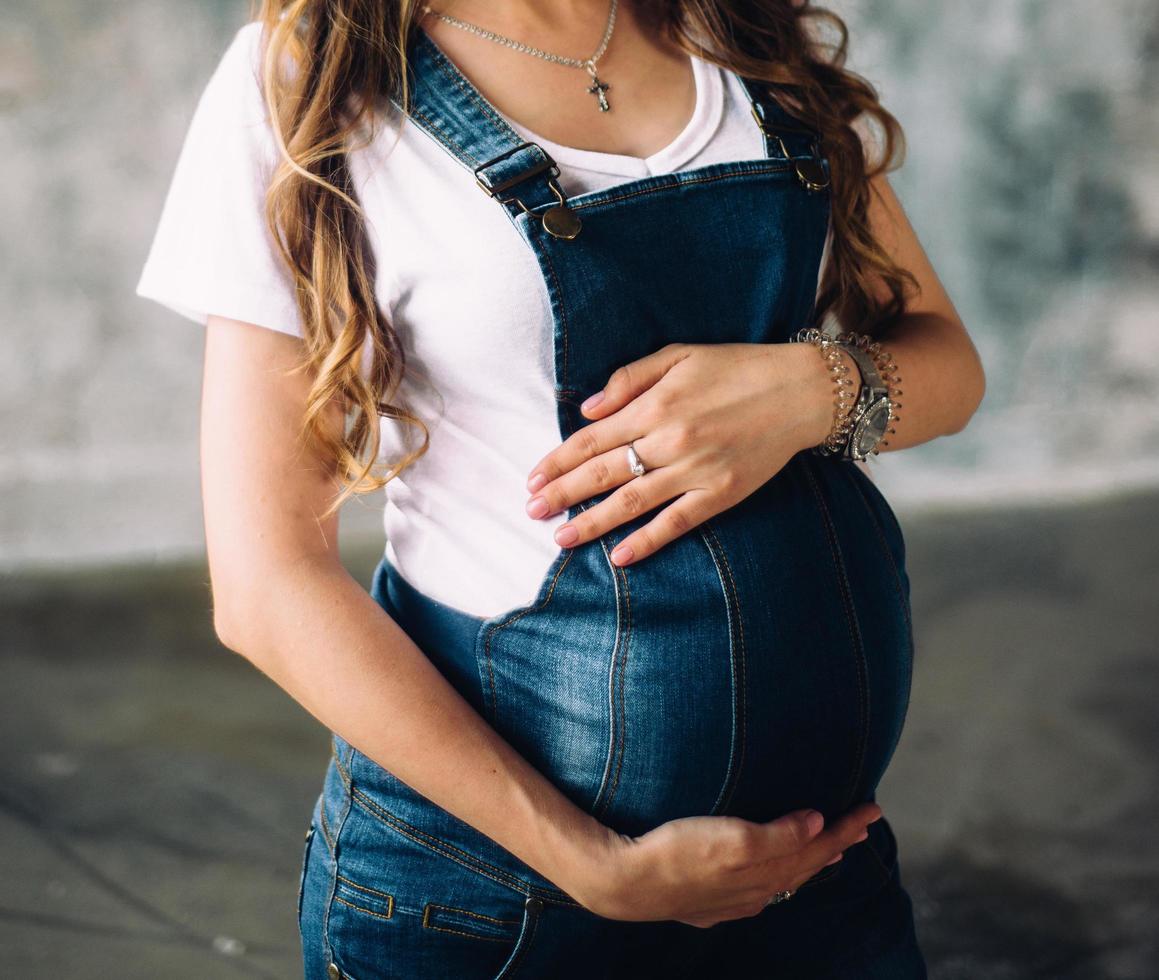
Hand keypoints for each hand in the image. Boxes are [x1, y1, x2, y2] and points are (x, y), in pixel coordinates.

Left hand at [524, 341, 845, 566]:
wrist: (799, 391)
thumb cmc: (736, 367)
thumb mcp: (679, 355)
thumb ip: (630, 379)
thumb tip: (589, 409)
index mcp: (655, 405)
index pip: (591, 439)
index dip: (557, 460)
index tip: (532, 477)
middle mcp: (669, 440)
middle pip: (602, 473)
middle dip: (561, 493)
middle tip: (531, 511)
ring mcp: (695, 471)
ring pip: (630, 502)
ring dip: (591, 522)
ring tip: (560, 537)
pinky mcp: (720, 494)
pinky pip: (676, 523)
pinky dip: (646, 541)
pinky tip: (619, 557)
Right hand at [568, 802, 883, 926]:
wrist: (626, 882)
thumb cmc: (676, 853)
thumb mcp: (733, 839)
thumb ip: (779, 835)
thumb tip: (818, 824)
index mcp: (766, 872)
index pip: (818, 848)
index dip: (846, 828)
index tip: (872, 809)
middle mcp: (756, 890)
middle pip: (807, 864)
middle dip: (837, 841)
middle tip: (864, 822)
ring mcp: (733, 898)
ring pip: (784, 878)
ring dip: (811, 859)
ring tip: (831, 848)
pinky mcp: (710, 899)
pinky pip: (761, 888)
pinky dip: (781, 874)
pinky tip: (775, 875)